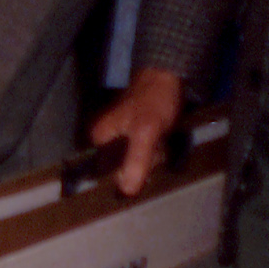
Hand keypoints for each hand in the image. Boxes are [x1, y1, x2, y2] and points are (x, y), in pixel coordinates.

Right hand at [89, 66, 184, 199]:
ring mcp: (120, 136)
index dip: (126, 175)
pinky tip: (162, 143)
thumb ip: (136, 161)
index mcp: (99, 139)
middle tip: (156, 150)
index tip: (144, 168)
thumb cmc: (154, 101)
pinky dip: (154, 151)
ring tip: (161, 144)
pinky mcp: (134, 132)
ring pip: (135, 160)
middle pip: (122, 167)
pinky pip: (143, 151)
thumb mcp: (146, 133)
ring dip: (151, 158)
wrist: (169, 76)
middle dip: (142, 165)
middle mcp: (104, 138)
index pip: (107, 173)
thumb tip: (126, 191)